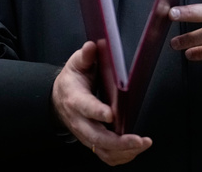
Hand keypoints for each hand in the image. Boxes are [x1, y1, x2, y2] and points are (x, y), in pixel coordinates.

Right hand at [51, 41, 152, 165]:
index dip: (98, 112)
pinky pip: (106, 155)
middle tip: (139, 139)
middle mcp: (79, 121)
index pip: (86, 107)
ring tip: (142, 144)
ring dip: (124, 152)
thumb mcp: (76, 64)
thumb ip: (85, 56)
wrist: (58, 98)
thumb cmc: (72, 80)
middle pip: (97, 137)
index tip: (112, 115)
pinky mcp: (92, 142)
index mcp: (75, 99)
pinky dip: (121, 157)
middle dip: (119, 142)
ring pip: (103, 150)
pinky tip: (135, 150)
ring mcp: (85, 134)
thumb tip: (92, 46)